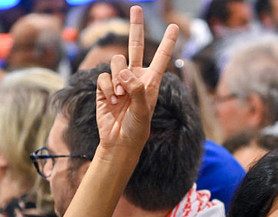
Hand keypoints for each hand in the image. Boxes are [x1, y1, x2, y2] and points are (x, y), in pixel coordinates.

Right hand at [95, 6, 178, 161]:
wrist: (118, 142)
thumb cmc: (136, 129)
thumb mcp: (142, 112)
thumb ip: (137, 91)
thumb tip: (125, 72)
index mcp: (151, 81)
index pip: (161, 57)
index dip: (167, 41)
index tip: (174, 26)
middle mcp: (136, 77)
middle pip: (135, 46)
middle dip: (135, 26)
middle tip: (137, 8)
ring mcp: (120, 81)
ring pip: (116, 62)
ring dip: (117, 78)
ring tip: (120, 96)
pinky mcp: (105, 87)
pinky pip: (103, 76)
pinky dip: (107, 88)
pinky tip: (111, 100)